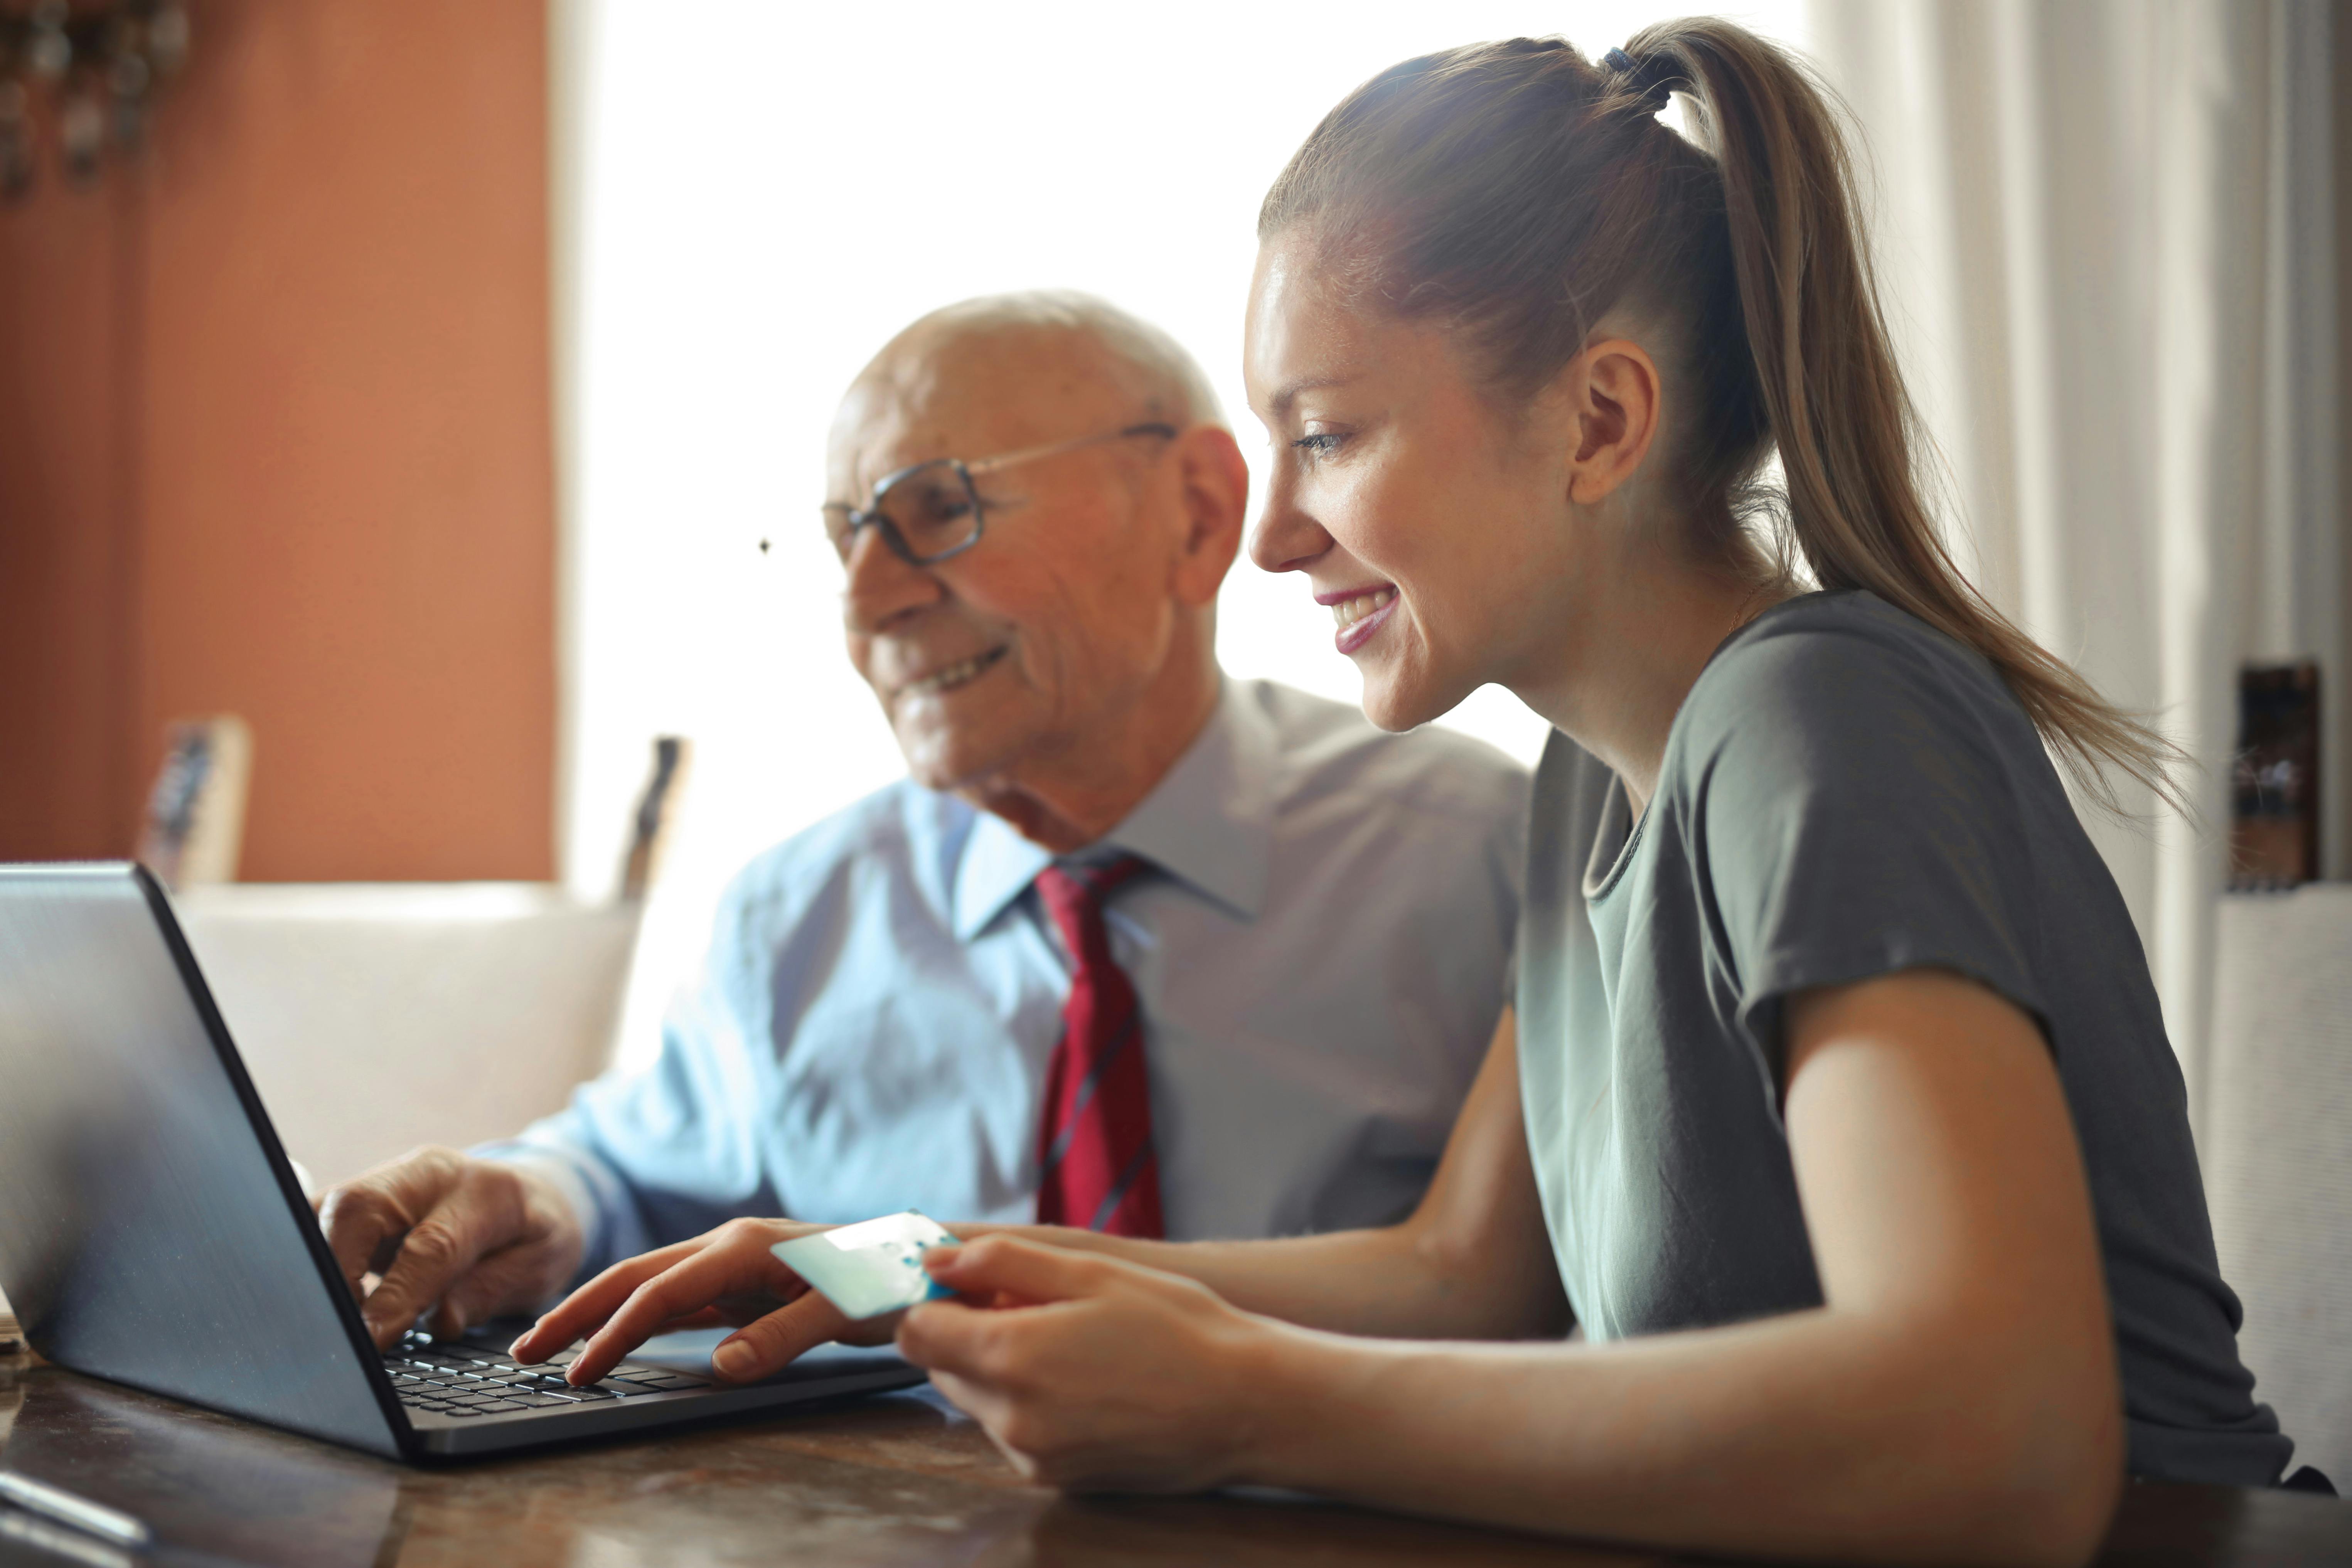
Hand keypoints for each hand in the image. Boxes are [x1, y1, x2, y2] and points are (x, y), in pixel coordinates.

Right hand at [315, 1147, 584, 1349]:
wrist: (530, 1195)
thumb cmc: (535, 1235)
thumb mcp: (540, 1267)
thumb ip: (491, 1291)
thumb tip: (442, 1320)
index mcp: (485, 1191)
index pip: (431, 1245)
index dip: (396, 1295)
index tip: (371, 1339)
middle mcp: (428, 1175)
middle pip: (360, 1208)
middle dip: (336, 1270)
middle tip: (338, 1328)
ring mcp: (389, 1180)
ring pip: (328, 1208)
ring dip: (316, 1264)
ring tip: (325, 1317)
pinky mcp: (361, 1196)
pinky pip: (319, 1217)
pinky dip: (311, 1256)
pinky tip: (316, 1293)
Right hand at [509, 1217, 893, 1384]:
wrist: (917, 1259)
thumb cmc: (885, 1279)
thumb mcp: (843, 1311)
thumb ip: (782, 1337)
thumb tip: (720, 1366)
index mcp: (743, 1247)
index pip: (660, 1293)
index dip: (616, 1333)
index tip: (580, 1372)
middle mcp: (727, 1247)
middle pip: (635, 1277)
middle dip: (577, 1312)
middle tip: (524, 1352)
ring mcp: (730, 1264)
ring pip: (648, 1286)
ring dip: (599, 1314)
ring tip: (550, 1347)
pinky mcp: (739, 1283)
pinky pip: (675, 1301)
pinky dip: (636, 1319)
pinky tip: (613, 1339)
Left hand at [898, 1235, 1280, 1492]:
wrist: (1245, 1406)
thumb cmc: (1178, 1329)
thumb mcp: (1092, 1272)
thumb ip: (1002, 1262)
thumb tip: (936, 1260)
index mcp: (1011, 1357)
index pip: (916, 1332)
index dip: (936, 1300)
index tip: (973, 1284)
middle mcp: (1010, 1418)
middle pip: (943, 1367)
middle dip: (971, 1333)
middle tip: (1036, 1307)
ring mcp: (1031, 1456)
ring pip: (978, 1401)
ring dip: (1002, 1369)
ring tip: (1073, 1345)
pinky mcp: (1054, 1479)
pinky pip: (1013, 1432)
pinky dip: (1030, 1404)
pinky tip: (1087, 1383)